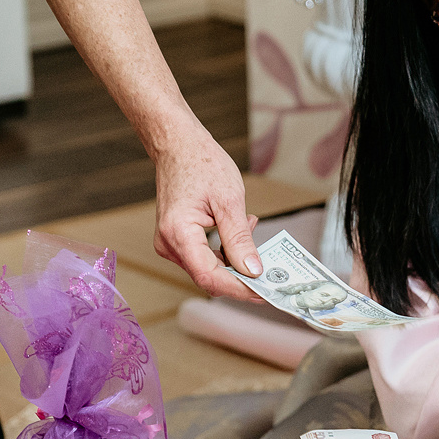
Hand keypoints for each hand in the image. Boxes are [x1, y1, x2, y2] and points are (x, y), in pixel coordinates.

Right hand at [151, 124, 261, 300]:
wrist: (177, 145)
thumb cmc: (200, 163)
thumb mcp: (229, 200)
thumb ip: (240, 239)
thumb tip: (253, 271)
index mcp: (178, 234)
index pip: (210, 277)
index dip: (239, 289)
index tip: (264, 293)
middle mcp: (169, 244)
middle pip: (209, 276)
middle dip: (241, 274)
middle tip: (269, 266)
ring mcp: (170, 243)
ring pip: (208, 268)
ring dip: (234, 258)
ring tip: (250, 226)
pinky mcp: (176, 240)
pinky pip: (203, 256)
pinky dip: (224, 250)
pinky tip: (238, 229)